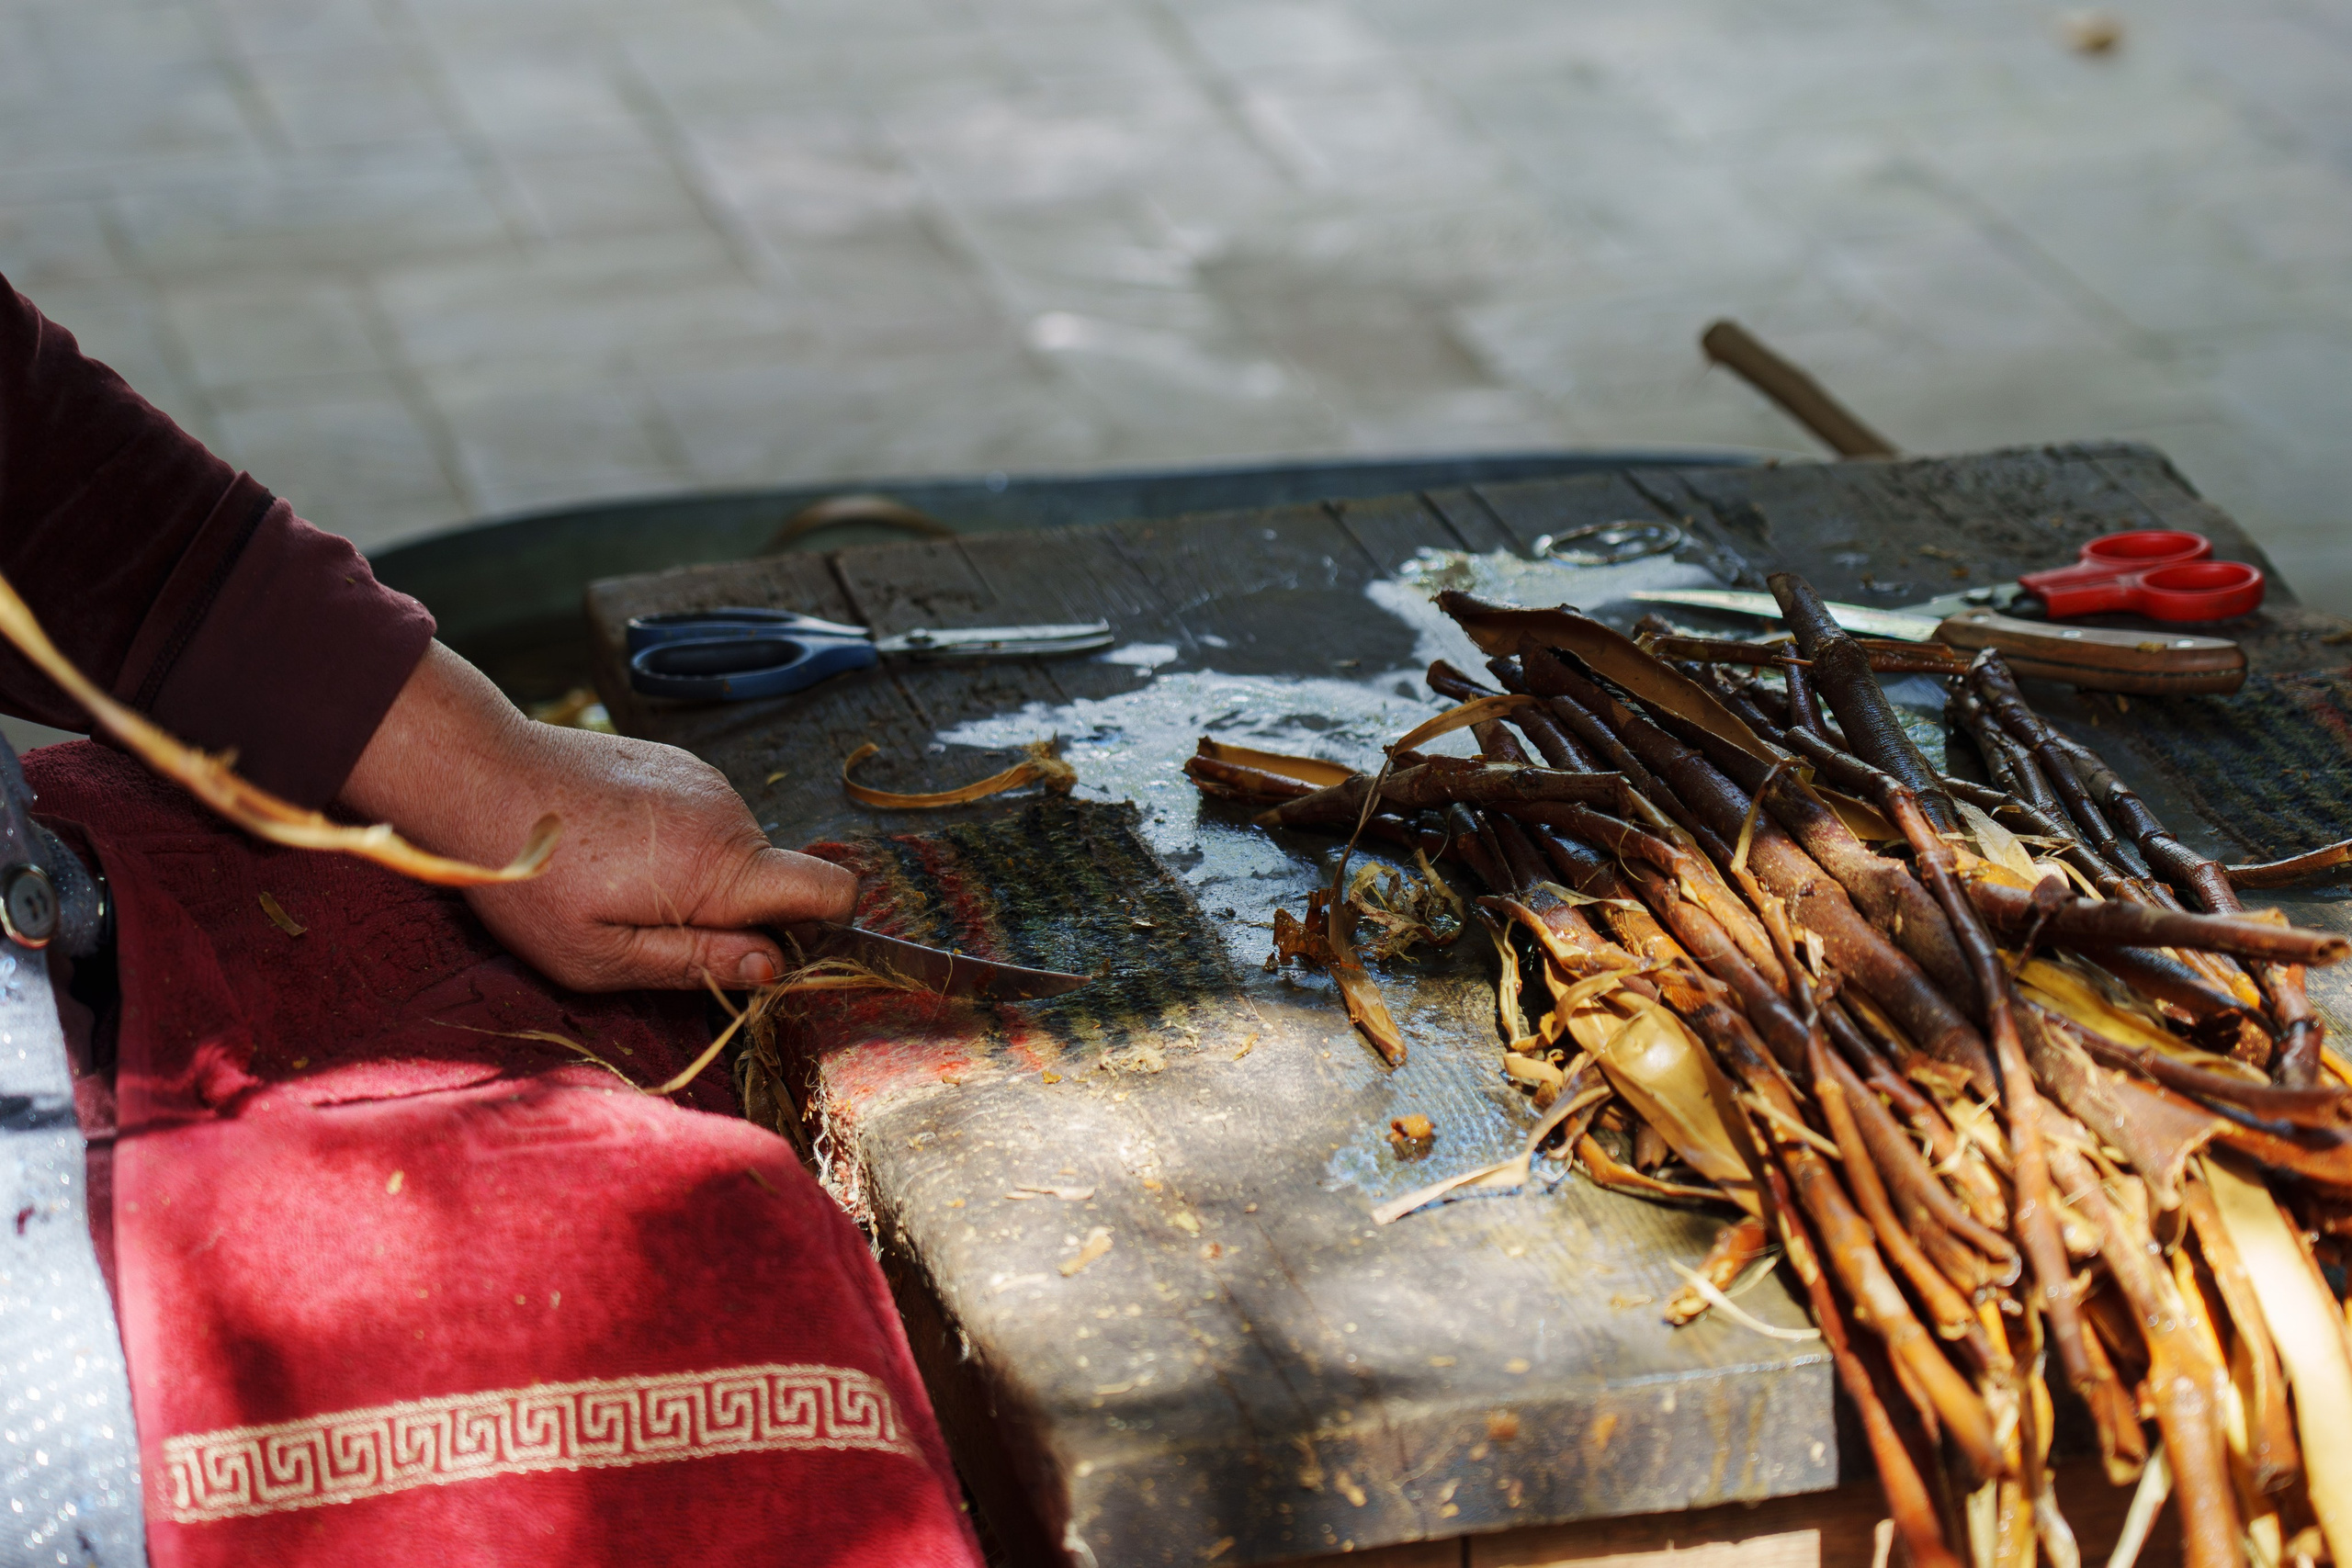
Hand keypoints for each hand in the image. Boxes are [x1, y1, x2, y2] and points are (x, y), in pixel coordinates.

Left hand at [338, 643, 855, 990]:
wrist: (475, 773)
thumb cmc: (526, 876)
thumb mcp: (598, 956)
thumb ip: (695, 964)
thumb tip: (770, 968)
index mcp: (719, 868)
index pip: (832, 890)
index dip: (825, 929)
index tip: (773, 952)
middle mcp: (728, 814)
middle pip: (776, 880)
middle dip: (735, 914)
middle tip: (652, 928)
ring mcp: (705, 780)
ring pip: (736, 850)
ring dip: (700, 878)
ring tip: (620, 883)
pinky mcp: (679, 762)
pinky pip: (705, 818)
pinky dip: (677, 842)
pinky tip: (614, 848)